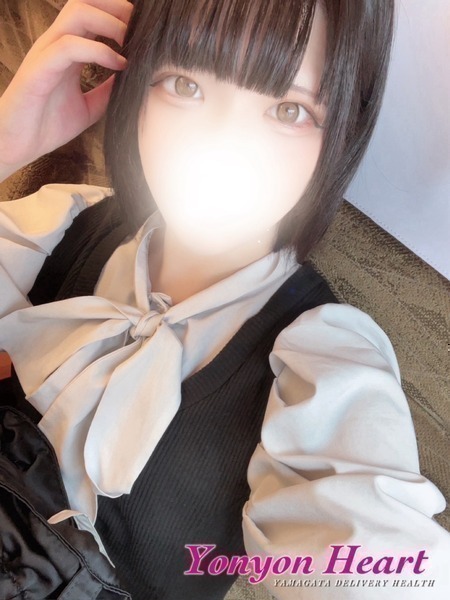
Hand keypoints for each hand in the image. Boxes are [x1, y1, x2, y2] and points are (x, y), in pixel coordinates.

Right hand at [0, 0, 131, 180]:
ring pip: (77, 14)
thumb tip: (133, 80)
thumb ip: (108, 90)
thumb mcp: (90, 107)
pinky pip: (69, 46)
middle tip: (142, 28)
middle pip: (86, 2)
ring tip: (131, 43)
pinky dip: (99, 51)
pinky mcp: (39, 69)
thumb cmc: (47, 125)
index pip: (93, 14)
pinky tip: (119, 64)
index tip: (145, 30)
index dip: (120, 14)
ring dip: (110, 23)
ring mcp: (46, 53)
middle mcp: (56, 44)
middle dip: (118, 8)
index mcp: (68, 50)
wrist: (18, 145)